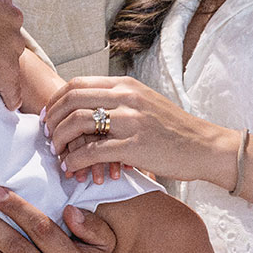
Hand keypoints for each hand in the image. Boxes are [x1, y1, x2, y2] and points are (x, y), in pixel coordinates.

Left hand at [44, 75, 223, 181]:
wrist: (205, 146)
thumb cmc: (174, 129)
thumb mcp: (144, 102)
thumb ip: (118, 100)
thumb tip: (86, 108)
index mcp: (125, 85)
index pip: (77, 84)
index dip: (56, 101)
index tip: (48, 117)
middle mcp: (126, 97)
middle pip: (72, 100)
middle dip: (52, 120)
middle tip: (47, 136)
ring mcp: (130, 121)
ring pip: (77, 123)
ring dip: (60, 139)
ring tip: (57, 153)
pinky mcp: (134, 146)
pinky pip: (92, 151)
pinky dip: (75, 161)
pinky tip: (71, 169)